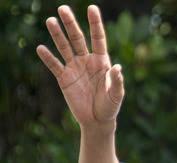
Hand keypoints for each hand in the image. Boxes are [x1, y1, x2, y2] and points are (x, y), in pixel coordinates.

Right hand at [36, 5, 123, 127]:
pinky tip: (41, 48)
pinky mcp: (64, 78)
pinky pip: (55, 66)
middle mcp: (87, 61)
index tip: (92, 8)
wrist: (97, 120)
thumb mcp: (116, 95)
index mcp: (102, 61)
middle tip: (63, 8)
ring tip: (50, 21)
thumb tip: (117, 68)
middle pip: (78, 38)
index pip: (98, 38)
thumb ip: (117, 82)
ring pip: (64, 48)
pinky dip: (48, 58)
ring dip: (57, 35)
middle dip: (71, 24)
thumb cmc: (110, 106)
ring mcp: (74, 68)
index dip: (95, 23)